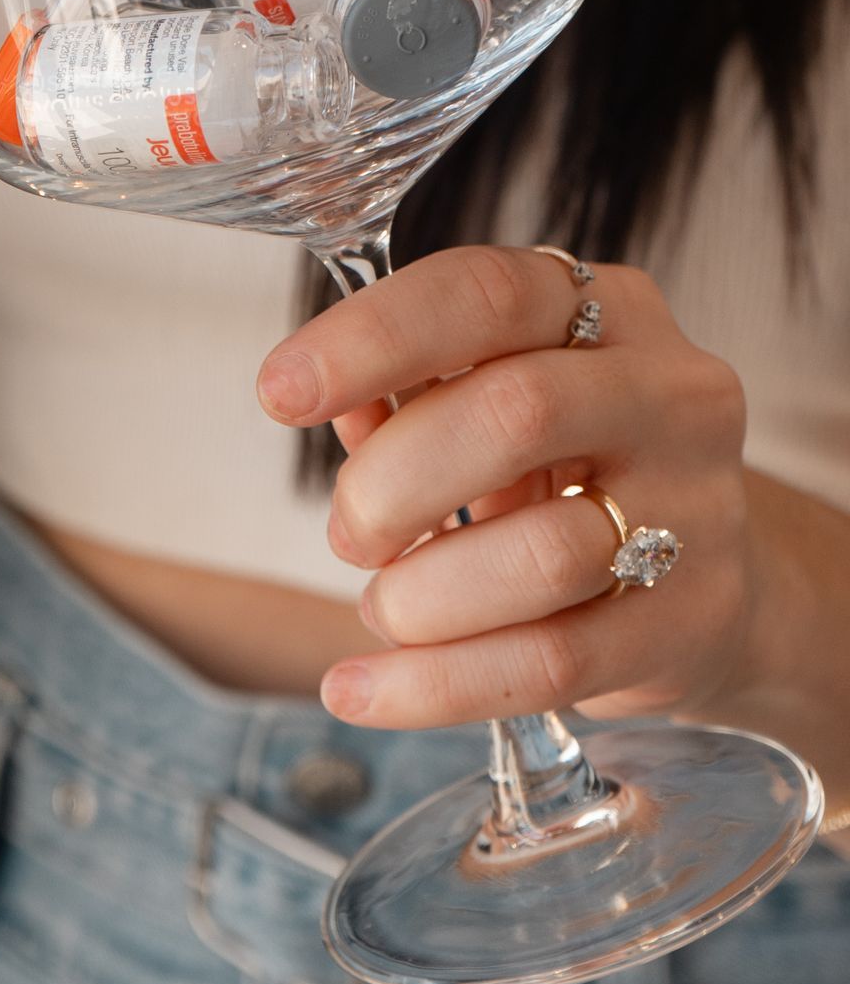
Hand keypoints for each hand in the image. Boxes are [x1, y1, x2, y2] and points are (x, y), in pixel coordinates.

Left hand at [256, 244, 754, 731]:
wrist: (704, 588)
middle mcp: (671, 397)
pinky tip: (361, 690)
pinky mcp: (694, 625)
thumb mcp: (491, 409)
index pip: (486, 294)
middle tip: (350, 533)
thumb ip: (408, 398)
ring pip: (542, 552)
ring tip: (387, 606)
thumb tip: (331, 406)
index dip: (372, 337)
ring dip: (421, 594)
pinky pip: (550, 662)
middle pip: (516, 414)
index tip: (279, 392)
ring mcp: (697, 513)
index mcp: (610, 312)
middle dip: (392, 483)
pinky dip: (433, 684)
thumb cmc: (567, 475)